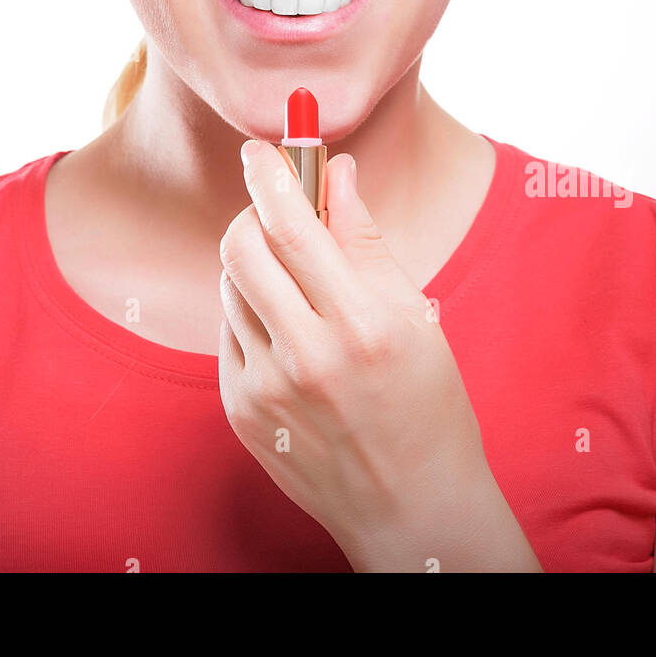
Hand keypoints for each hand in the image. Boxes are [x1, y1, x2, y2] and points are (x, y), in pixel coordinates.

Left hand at [218, 138, 539, 571]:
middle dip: (255, 214)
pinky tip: (291, 333)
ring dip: (255, 264)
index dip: (271, 177)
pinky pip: (229, 330)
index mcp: (361, 325)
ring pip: (231, 286)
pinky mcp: (240, 410)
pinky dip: (253, 312)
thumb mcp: (413, 313)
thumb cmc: (426, 401)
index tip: (261, 148)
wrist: (411, 508)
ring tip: (298, 286)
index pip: (292, 227)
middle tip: (279, 212)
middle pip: (243, 248)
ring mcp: (266, 389)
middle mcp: (307, 357)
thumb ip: (364, 238)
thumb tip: (335, 171)